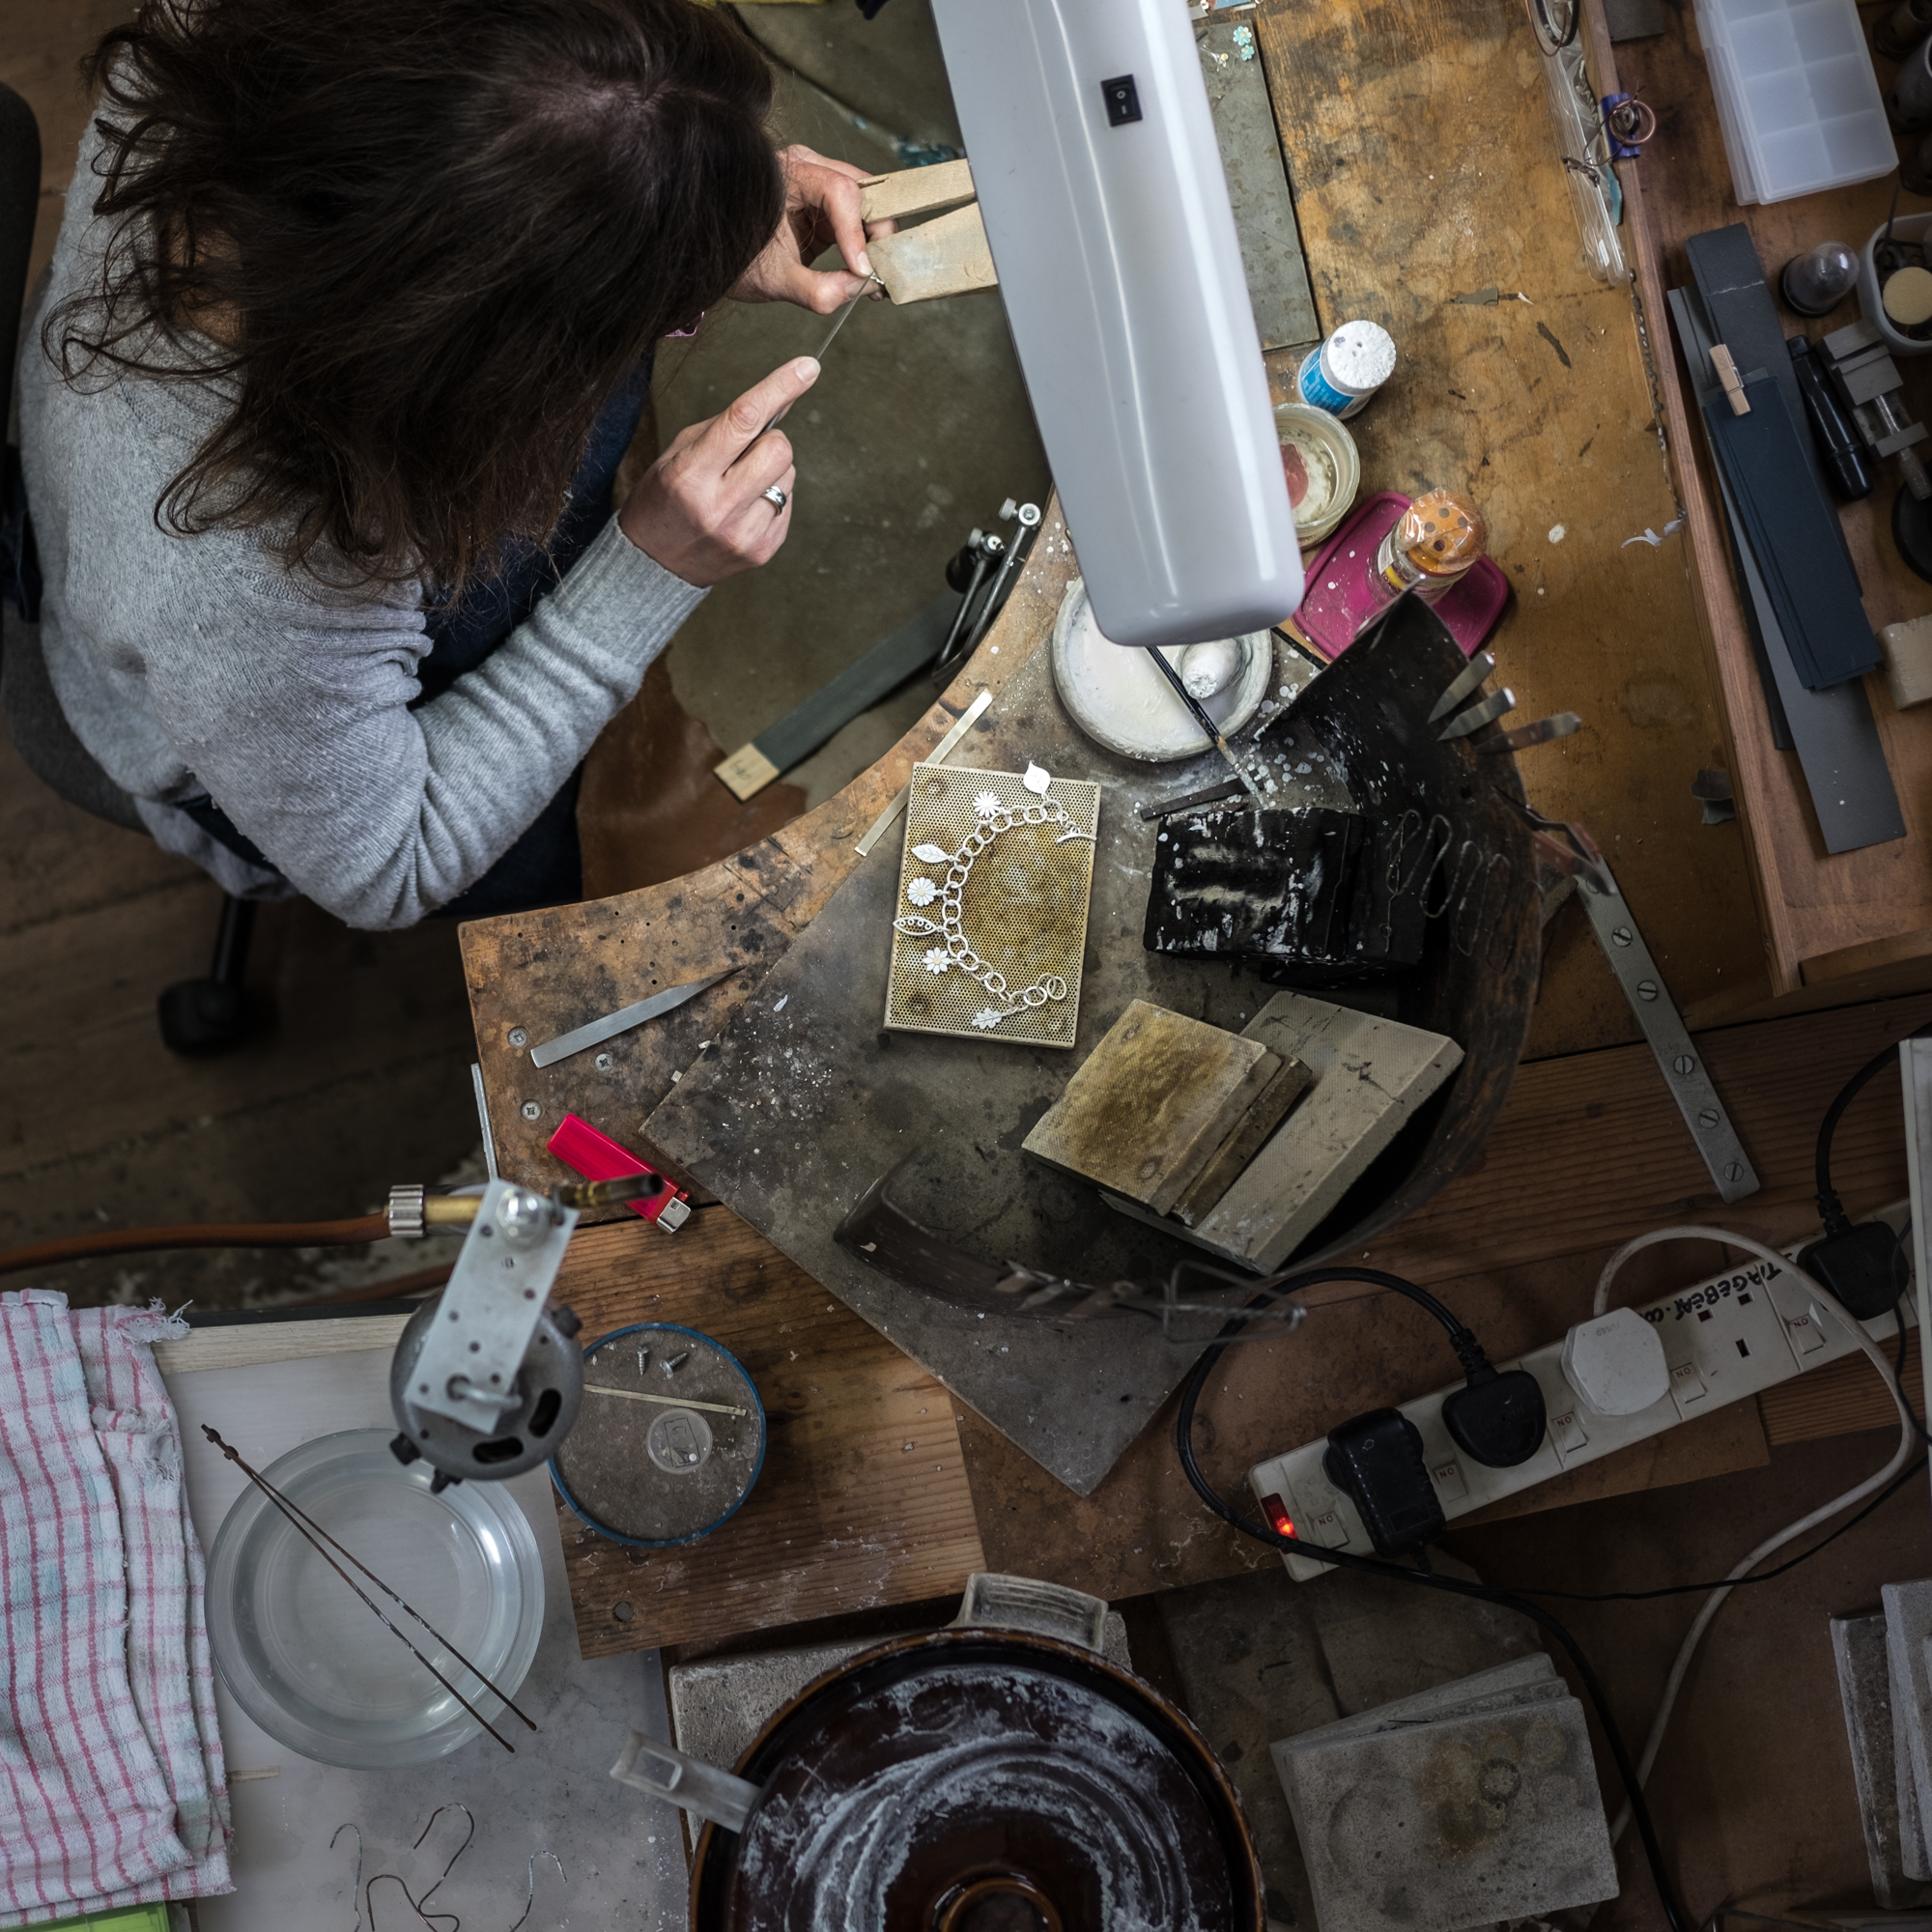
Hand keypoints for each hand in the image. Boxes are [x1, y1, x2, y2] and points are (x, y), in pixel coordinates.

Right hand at [618, 357, 817, 586]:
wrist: (654, 565)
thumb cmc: (664, 500)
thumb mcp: (679, 454)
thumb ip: (726, 427)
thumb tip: (779, 400)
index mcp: (691, 474)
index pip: (744, 419)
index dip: (779, 387)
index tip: (807, 367)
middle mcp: (719, 506)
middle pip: (779, 449)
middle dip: (770, 440)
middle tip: (748, 451)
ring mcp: (744, 533)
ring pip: (788, 476)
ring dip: (771, 471)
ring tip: (738, 487)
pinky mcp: (762, 550)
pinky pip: (787, 503)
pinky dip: (771, 497)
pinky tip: (744, 510)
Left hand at [729, 144, 893, 313]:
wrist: (717, 257)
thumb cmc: (737, 260)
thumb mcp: (775, 281)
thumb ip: (818, 290)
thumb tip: (860, 289)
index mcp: (787, 173)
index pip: (839, 191)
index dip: (856, 232)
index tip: (862, 270)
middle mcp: (807, 167)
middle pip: (861, 189)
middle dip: (876, 231)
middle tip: (880, 269)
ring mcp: (818, 183)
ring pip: (865, 201)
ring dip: (875, 238)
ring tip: (872, 274)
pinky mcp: (825, 204)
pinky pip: (857, 218)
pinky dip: (866, 243)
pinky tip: (864, 270)